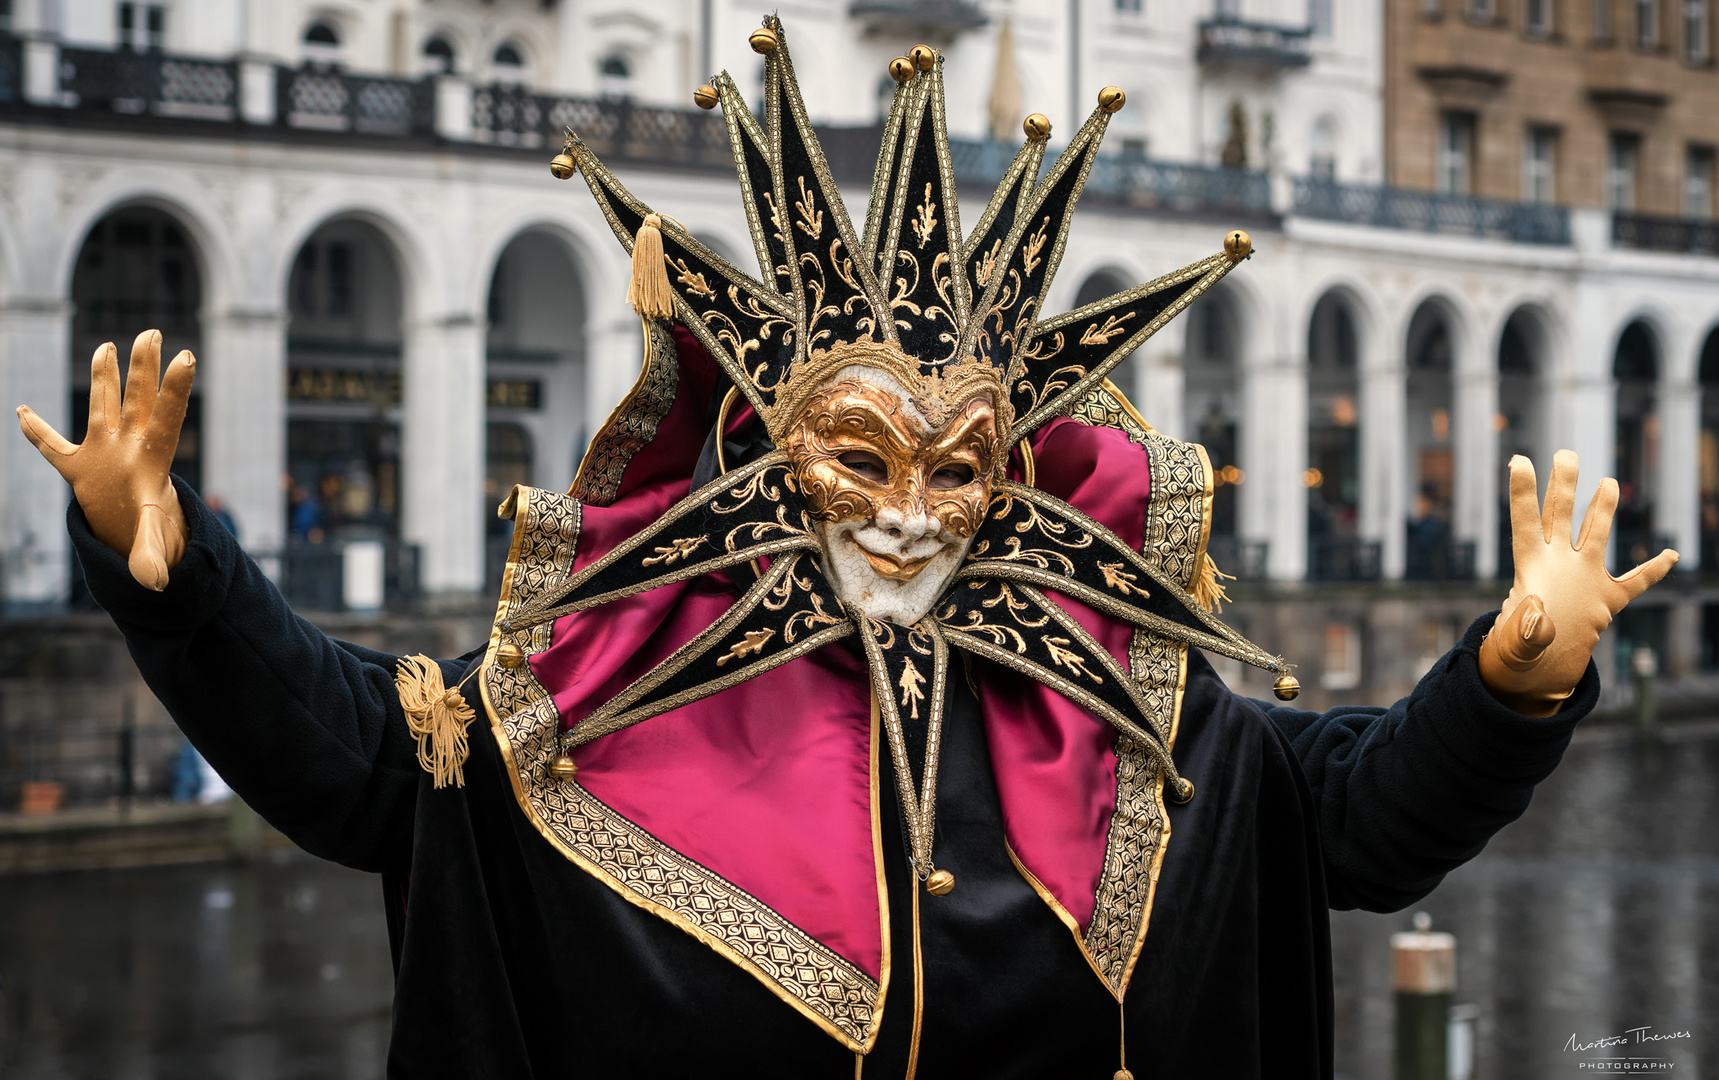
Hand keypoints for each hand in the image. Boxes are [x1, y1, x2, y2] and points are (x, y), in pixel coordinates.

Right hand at [16, 330, 194, 590]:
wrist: (133, 528)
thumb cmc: (149, 524)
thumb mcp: (151, 538)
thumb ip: (152, 556)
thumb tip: (156, 584)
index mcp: (152, 459)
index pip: (169, 417)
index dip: (177, 389)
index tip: (189, 357)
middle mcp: (129, 444)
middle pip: (138, 399)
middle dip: (143, 368)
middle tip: (151, 332)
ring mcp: (104, 448)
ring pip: (103, 405)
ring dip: (103, 377)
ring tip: (107, 347)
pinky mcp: (76, 463)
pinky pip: (52, 446)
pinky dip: (36, 432)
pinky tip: (21, 413)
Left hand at [1479, 451, 1678, 715]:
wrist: (1535, 669)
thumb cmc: (1517, 653)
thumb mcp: (1515, 646)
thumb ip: (1525, 631)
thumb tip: (1537, 617)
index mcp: (1531, 569)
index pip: (1525, 522)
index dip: (1522, 492)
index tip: (1518, 459)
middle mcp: (1559, 564)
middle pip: (1560, 516)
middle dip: (1563, 485)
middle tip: (1566, 453)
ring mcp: (1584, 578)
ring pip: (1595, 535)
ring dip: (1602, 510)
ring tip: (1609, 482)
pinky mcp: (1606, 600)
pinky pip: (1635, 582)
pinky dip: (1653, 571)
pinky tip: (1671, 555)